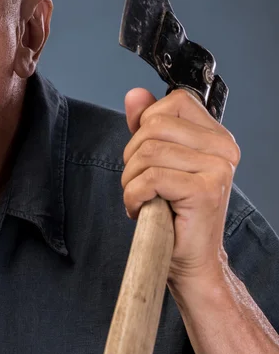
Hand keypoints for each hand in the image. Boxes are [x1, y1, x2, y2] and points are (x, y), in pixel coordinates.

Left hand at [121, 88, 240, 286]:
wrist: (189, 259)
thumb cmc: (173, 211)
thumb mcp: (158, 160)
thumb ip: (147, 125)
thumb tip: (134, 94)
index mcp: (216, 136)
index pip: (174, 101)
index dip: (147, 124)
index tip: (147, 154)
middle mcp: (223, 149)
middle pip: (154, 127)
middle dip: (133, 157)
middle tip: (141, 184)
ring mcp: (217, 169)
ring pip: (148, 152)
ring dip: (130, 180)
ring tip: (142, 197)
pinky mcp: (204, 191)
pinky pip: (150, 178)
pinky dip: (133, 195)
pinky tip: (141, 209)